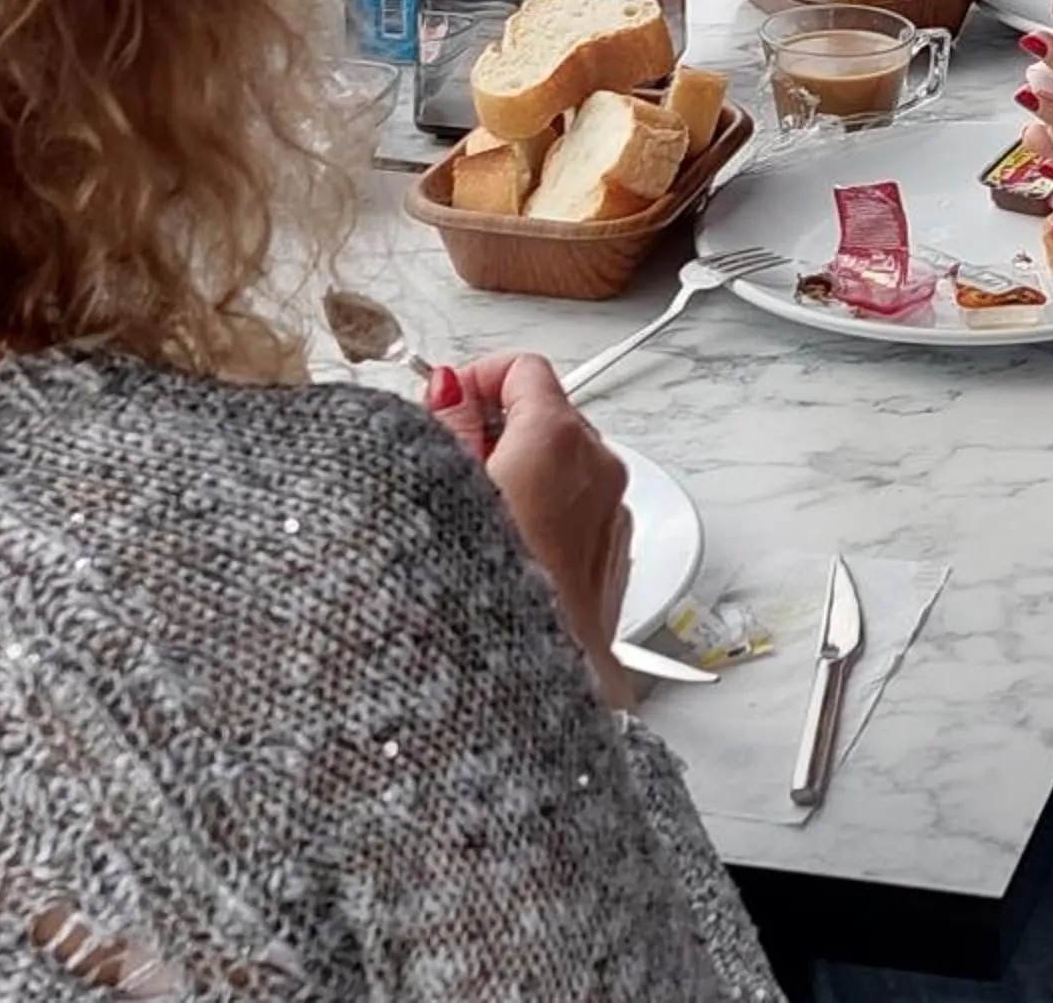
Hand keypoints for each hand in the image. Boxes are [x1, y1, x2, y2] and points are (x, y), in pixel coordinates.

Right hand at [430, 353, 635, 707]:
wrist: (521, 684)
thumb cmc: (479, 596)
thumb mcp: (437, 491)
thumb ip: (446, 427)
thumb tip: (449, 391)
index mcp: (556, 441)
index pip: (525, 369)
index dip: (478, 380)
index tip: (445, 405)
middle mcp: (597, 468)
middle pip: (547, 413)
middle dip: (496, 427)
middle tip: (444, 465)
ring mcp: (612, 510)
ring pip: (563, 463)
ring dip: (521, 472)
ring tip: (467, 517)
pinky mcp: (614, 549)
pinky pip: (578, 507)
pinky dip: (545, 510)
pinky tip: (500, 549)